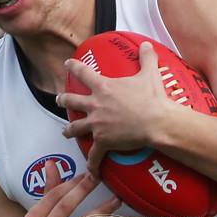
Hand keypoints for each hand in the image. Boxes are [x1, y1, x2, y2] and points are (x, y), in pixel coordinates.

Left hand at [58, 41, 174, 174]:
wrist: (156, 121)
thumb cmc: (153, 98)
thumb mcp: (150, 73)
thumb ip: (147, 58)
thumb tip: (147, 45)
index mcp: (104, 87)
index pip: (83, 72)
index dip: (73, 66)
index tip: (67, 64)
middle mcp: (95, 105)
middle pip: (72, 101)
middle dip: (63, 100)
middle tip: (59, 99)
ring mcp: (97, 124)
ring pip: (75, 128)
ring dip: (68, 130)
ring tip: (65, 132)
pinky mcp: (103, 141)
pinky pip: (94, 155)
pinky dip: (92, 163)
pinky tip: (91, 170)